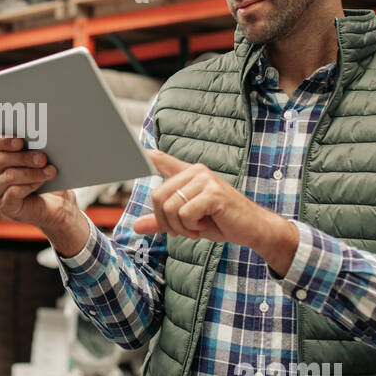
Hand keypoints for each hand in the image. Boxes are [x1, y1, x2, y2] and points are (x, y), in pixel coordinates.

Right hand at [0, 135, 79, 232]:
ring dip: (31, 173)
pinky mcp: (4, 206)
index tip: (21, 141)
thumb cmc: (46, 178)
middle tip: (43, 158)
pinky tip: (40, 183)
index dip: (4, 141)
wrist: (56, 205)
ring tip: (49, 171)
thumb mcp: (40, 161)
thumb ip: (34, 149)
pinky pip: (13, 192)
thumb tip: (40, 140)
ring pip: (8, 176)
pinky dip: (29, 186)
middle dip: (24, 157)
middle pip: (1, 159)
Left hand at [132, 149, 269, 245]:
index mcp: (188, 173)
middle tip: (183, 230)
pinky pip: (185, 214)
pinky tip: (204, 226)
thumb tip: (135, 227)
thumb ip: (162, 221)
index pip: (159, 159)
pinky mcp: (213, 193)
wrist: (251, 229)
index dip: (139, 153)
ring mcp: (205, 180)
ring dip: (180, 227)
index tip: (124, 146)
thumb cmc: (219, 221)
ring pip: (171, 207)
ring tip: (196, 227)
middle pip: (158, 196)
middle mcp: (195, 171)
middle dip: (166, 221)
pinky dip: (191, 228)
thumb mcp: (185, 221)